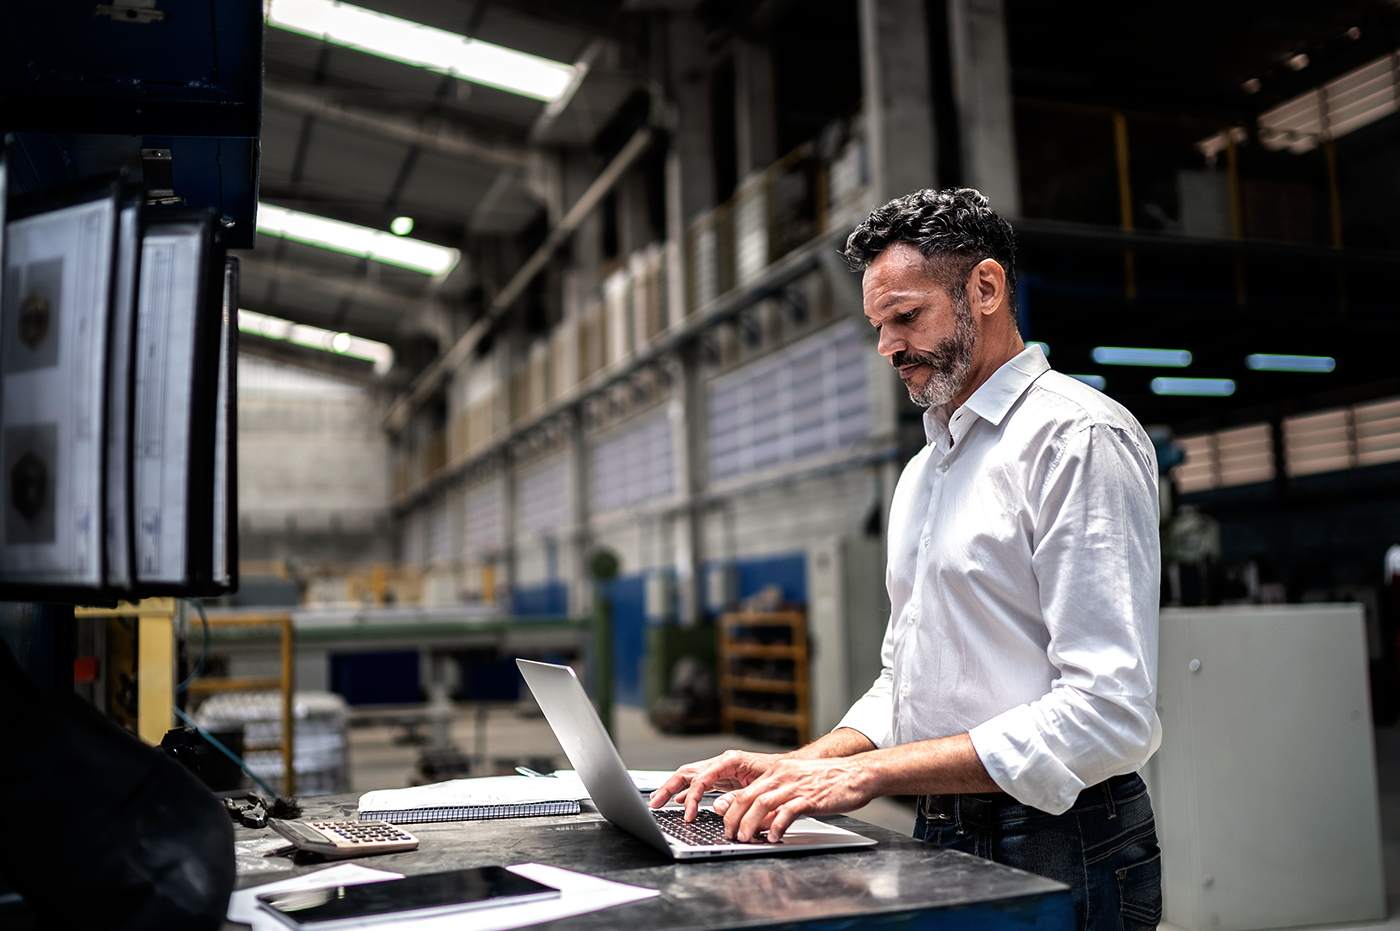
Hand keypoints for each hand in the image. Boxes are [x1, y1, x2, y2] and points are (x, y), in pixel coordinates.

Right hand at [648, 749, 779, 821]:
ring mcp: (721, 769)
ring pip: (690, 776)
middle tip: (654, 803)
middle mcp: (722, 762)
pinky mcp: (723, 778)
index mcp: (730, 761)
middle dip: (668, 787)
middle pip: (687, 772)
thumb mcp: (761, 787)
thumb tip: (717, 807)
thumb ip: (738, 798)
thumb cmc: (780, 775)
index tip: (687, 814)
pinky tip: (679, 800)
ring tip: (657, 801)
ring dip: (673, 788)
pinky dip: (687, 791)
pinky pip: (699, 783)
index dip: (691, 797)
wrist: (792, 769)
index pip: (701, 778)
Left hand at [713, 756, 873, 842]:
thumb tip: (761, 822)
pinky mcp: (810, 797)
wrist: (858, 774)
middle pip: (748, 797)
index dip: (731, 809)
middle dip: (734, 818)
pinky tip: (773, 837)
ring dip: (749, 823)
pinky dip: (777, 826)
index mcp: (778, 772)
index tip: (726, 825)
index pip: (746, 790)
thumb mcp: (798, 786)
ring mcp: (796, 786)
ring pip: (762, 803)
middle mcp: (783, 776)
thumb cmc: (830, 781)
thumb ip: (779, 802)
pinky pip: (788, 812)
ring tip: (745, 839)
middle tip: (730, 836)